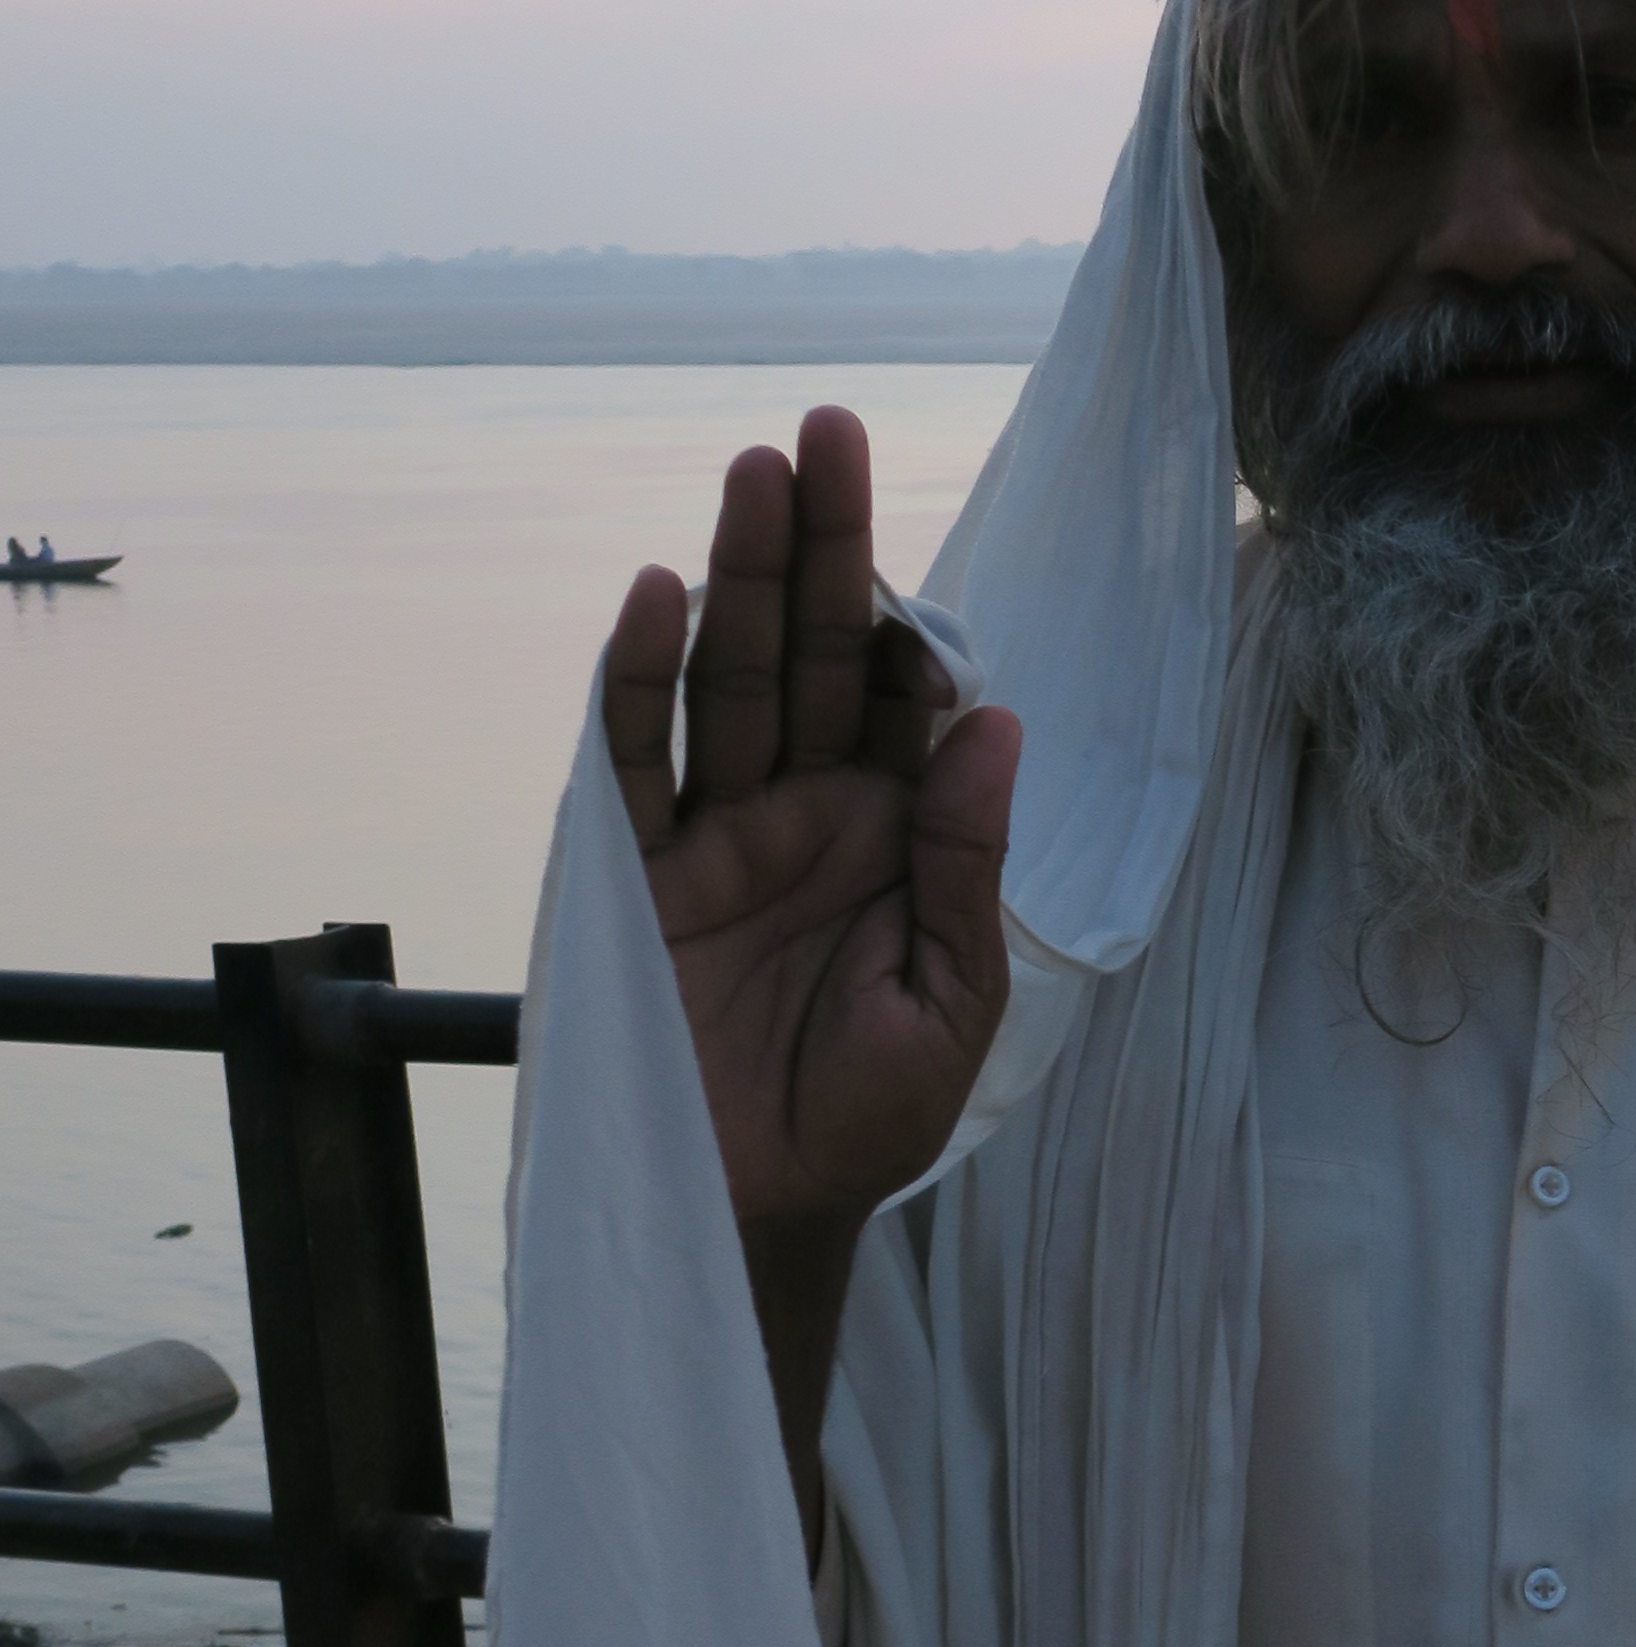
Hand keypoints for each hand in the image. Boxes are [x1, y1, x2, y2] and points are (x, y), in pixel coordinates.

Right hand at [603, 408, 1019, 1247]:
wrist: (757, 1217)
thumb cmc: (868, 1118)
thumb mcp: (949, 996)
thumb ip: (963, 863)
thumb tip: (992, 720)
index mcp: (893, 833)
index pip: (901, 698)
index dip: (909, 630)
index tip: (920, 578)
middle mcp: (804, 810)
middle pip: (813, 652)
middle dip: (821, 544)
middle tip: (824, 430)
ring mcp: (715, 832)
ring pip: (728, 677)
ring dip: (739, 576)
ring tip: (756, 470)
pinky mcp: (636, 873)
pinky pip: (631, 761)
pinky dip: (638, 681)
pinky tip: (656, 595)